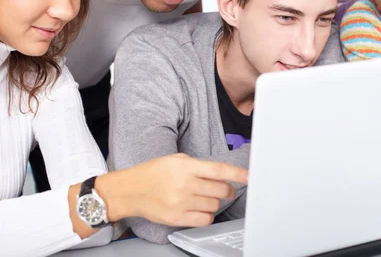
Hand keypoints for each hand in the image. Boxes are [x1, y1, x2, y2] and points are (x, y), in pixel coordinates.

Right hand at [99, 153, 247, 227]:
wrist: (130, 190)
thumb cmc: (153, 173)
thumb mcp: (176, 160)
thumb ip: (198, 166)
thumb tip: (221, 174)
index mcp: (186, 166)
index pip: (219, 170)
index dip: (237, 174)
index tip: (250, 177)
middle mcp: (185, 183)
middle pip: (221, 190)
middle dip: (227, 190)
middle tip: (225, 190)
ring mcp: (181, 202)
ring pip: (214, 205)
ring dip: (214, 202)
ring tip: (203, 198)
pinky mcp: (176, 218)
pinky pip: (204, 220)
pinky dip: (207, 215)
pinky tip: (200, 209)